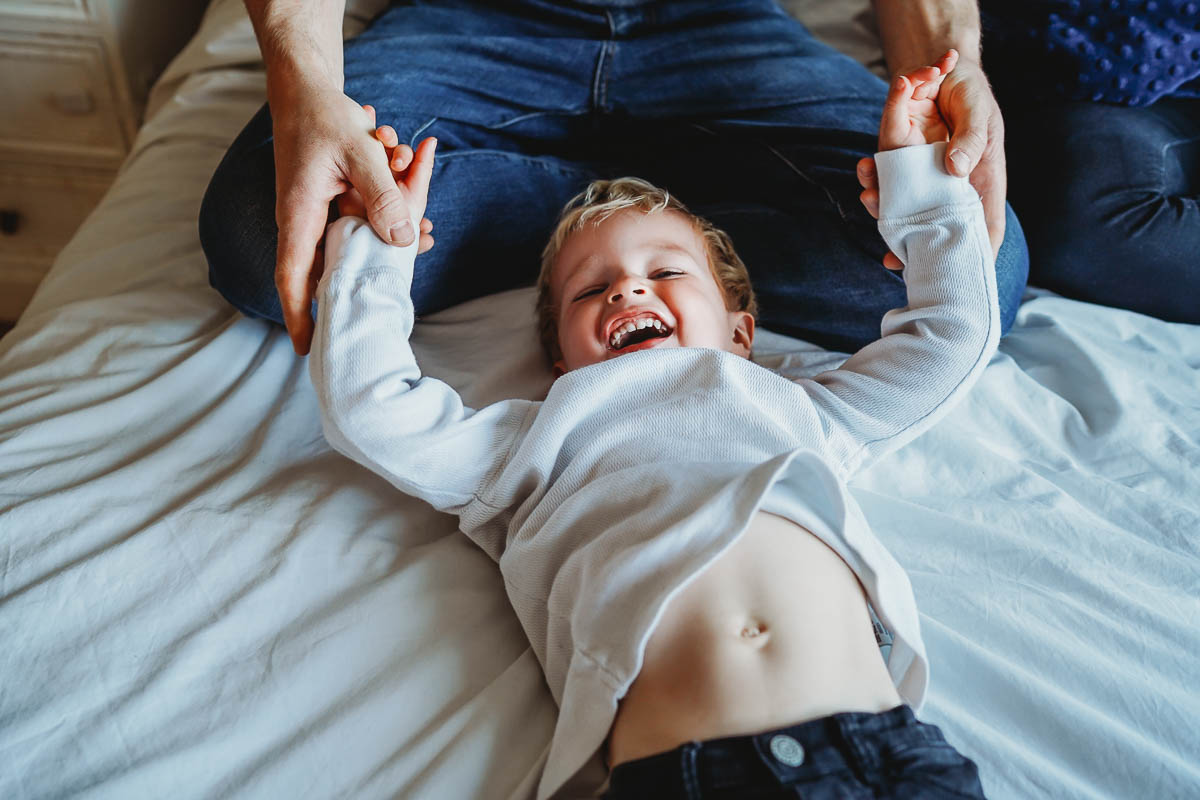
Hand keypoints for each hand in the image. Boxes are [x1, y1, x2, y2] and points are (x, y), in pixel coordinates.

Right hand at [269, 79, 423, 354]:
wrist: (307, 90)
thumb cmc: (323, 118)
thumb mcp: (360, 153)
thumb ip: (383, 196)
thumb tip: (404, 242)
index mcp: (299, 217)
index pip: (293, 278)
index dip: (298, 317)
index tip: (306, 350)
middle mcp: (303, 222)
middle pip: (330, 270)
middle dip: (367, 278)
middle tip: (402, 287)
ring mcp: (317, 215)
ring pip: (353, 244)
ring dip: (386, 238)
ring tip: (426, 230)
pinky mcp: (331, 204)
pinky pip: (359, 223)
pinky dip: (386, 216)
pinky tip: (416, 206)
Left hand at [856, 50, 1005, 268]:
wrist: (946, 68)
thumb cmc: (973, 97)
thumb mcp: (981, 114)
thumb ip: (971, 140)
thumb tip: (954, 168)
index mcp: (979, 185)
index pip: (983, 229)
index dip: (972, 257)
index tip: (958, 279)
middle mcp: (948, 186)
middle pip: (933, 225)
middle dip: (910, 243)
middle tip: (892, 258)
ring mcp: (921, 175)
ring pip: (900, 203)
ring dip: (882, 205)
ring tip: (869, 197)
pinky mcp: (900, 159)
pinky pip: (884, 173)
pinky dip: (873, 172)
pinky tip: (865, 167)